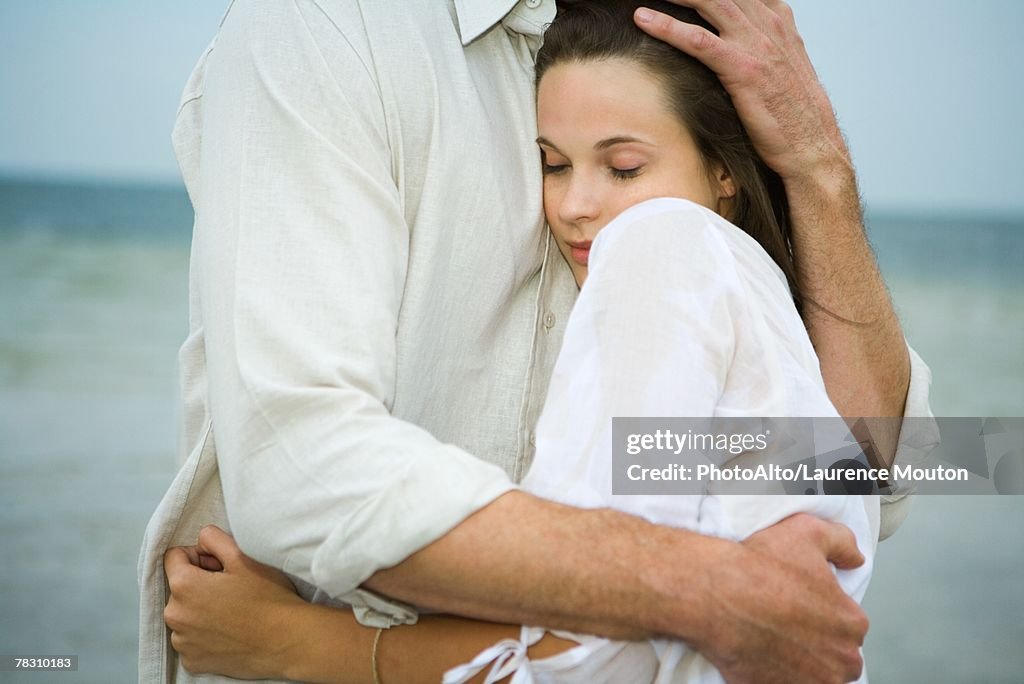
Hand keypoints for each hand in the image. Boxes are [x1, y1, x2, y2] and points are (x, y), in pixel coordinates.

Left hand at [163, 525, 306, 678]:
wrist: (286, 641)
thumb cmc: (268, 599)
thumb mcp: (243, 556)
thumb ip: (213, 538)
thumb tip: (201, 542)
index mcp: (184, 585)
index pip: (174, 556)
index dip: (199, 555)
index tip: (220, 565)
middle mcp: (175, 615)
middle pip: (179, 587)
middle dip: (199, 583)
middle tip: (231, 588)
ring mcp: (182, 641)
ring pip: (184, 613)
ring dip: (200, 609)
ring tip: (232, 611)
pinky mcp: (192, 661)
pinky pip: (191, 639)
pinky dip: (205, 633)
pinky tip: (229, 631)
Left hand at [634, 0, 851, 184]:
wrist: (812, 145)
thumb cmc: (793, 114)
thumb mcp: (782, 68)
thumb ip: (762, 45)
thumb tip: (735, 44)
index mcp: (778, 20)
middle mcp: (769, 24)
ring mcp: (757, 44)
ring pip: (709, 2)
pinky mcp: (743, 68)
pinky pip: (698, 40)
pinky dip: (667, 26)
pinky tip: (642, 18)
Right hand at [697, 513, 867, 683]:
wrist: (715, 594)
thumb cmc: (760, 566)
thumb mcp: (809, 532)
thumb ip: (842, 542)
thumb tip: (854, 559)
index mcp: (851, 624)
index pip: (848, 623)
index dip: (823, 610)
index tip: (800, 602)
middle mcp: (839, 661)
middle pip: (836, 656)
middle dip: (818, 644)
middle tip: (786, 622)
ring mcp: (809, 683)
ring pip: (814, 676)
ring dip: (800, 663)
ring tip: (772, 638)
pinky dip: (775, 675)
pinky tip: (759, 651)